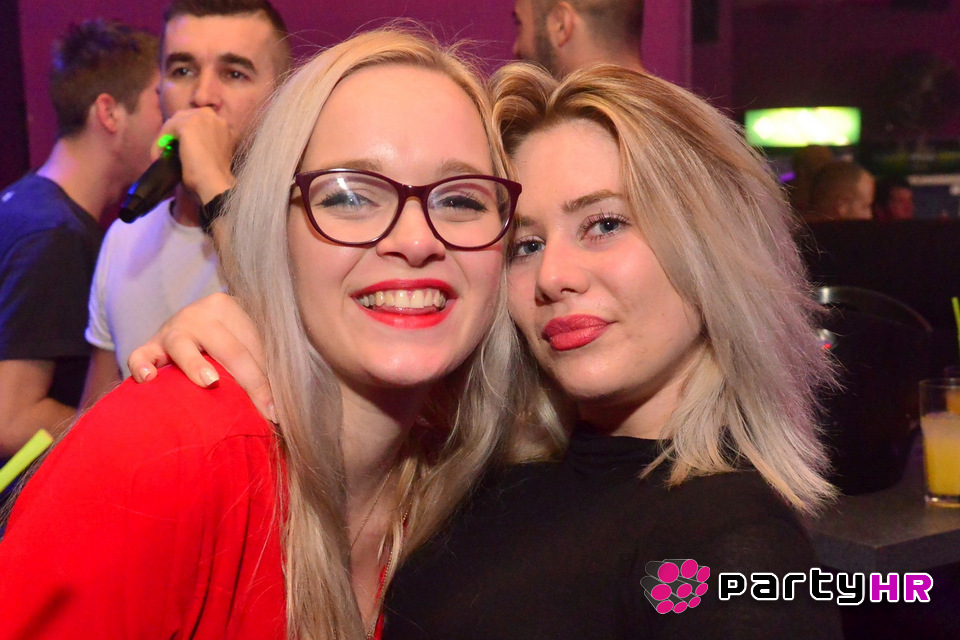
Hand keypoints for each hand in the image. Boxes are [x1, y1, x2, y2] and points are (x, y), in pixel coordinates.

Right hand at [127, 293, 275, 421]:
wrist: (189, 325)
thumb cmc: (226, 339)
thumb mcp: (245, 340)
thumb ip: (260, 361)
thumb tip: (279, 405)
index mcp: (227, 307)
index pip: (254, 346)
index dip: (267, 380)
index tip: (277, 410)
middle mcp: (198, 313)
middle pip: (228, 349)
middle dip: (249, 382)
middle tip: (262, 410)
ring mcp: (170, 328)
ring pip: (182, 346)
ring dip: (196, 365)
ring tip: (210, 383)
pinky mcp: (149, 345)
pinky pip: (140, 355)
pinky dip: (142, 366)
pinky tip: (149, 379)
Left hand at [155, 107, 235, 204]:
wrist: (215, 183)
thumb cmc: (215, 177)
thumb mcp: (214, 154)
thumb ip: (205, 143)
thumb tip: (185, 145)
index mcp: (225, 126)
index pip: (200, 120)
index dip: (188, 132)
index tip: (179, 146)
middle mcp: (216, 118)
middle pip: (188, 116)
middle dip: (176, 130)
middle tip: (168, 147)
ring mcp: (202, 118)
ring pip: (176, 121)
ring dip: (167, 135)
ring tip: (162, 152)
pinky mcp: (188, 124)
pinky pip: (168, 128)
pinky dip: (160, 141)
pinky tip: (157, 155)